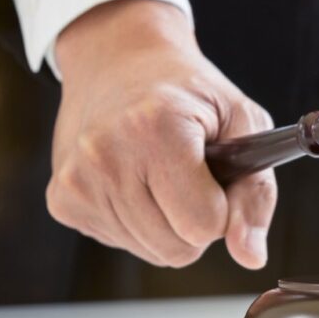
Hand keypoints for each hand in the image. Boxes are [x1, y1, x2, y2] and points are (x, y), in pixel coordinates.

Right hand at [47, 0, 275, 268]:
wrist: (121, 60)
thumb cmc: (192, 93)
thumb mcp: (243, 123)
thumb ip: (256, 192)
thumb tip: (251, 256)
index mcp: (157, 129)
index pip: (204, 224)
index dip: (224, 206)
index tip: (216, 174)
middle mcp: (107, 155)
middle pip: (178, 249)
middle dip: (198, 221)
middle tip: (192, 173)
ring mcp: (77, 180)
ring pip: (152, 252)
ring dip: (170, 223)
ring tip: (163, 171)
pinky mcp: (62, 199)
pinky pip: (123, 243)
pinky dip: (140, 222)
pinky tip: (136, 179)